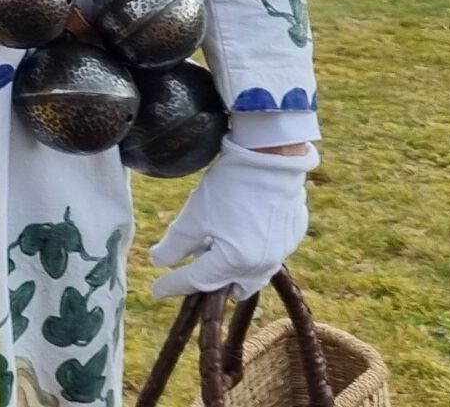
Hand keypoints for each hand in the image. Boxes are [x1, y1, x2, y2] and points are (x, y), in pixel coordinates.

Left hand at [149, 139, 316, 298]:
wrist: (271, 159)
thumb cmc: (230, 187)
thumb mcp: (194, 216)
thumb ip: (175, 244)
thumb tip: (159, 261)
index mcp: (235, 262)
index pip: (197, 280)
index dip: (174, 284)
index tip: (156, 290)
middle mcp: (262, 265)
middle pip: (229, 286)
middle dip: (210, 282)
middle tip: (193, 266)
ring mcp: (281, 253)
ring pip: (252, 276)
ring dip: (232, 270)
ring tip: (217, 250)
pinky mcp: (292, 237)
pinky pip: (268, 257)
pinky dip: (251, 254)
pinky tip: (242, 234)